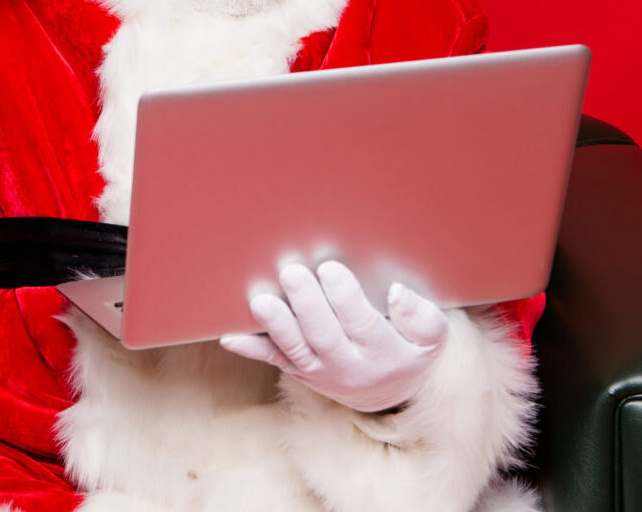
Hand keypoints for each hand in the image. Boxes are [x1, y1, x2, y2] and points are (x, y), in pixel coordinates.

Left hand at [220, 262, 447, 412]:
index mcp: (383, 353)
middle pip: (325, 335)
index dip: (345, 298)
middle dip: (307, 304)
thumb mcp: (429, 337)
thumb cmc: (408, 348)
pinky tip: (231, 336)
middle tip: (292, 273)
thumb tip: (397, 293)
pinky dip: (252, 348)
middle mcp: (349, 365)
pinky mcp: (300, 371)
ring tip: (262, 301)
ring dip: (277, 325)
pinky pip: (274, 360)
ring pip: (296, 350)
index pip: (363, 324)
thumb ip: (420, 316)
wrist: (392, 390)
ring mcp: (321, 371)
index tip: (331, 269)